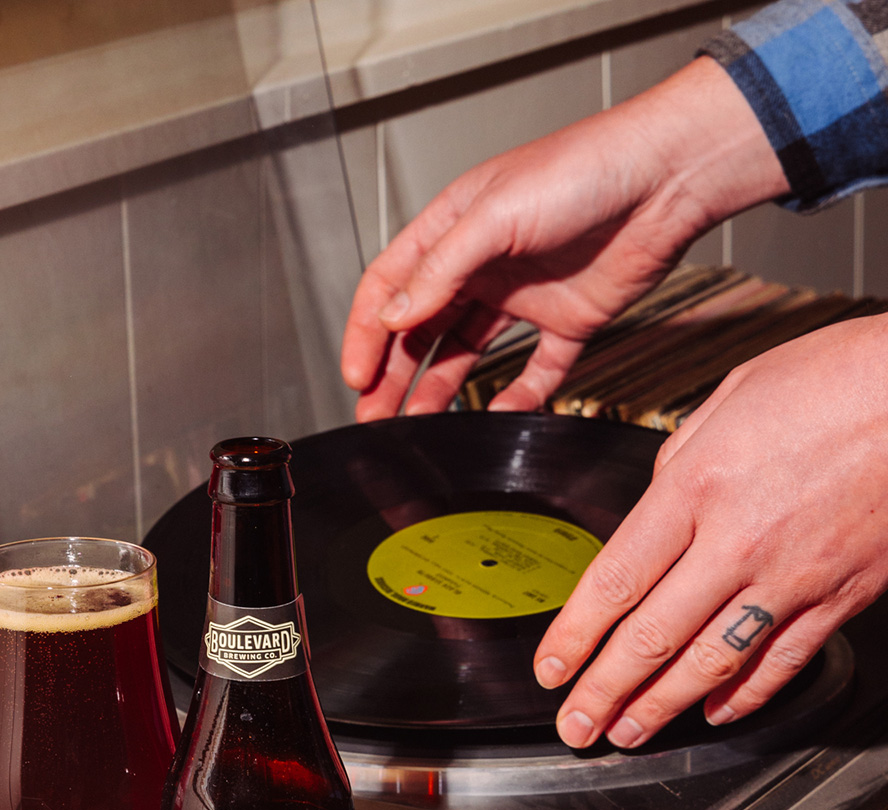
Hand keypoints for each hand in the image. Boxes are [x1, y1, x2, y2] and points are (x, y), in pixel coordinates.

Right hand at [341, 58, 787, 420]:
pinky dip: (516, 397)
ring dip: (438, 390)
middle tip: (375, 415)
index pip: (390, 286)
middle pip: (420, 330)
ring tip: (417, 426)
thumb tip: (394, 316)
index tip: (357, 374)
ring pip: (465, 355)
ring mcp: (522, 296)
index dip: (367, 332)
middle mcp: (481, 265)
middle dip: (392, 374)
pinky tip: (498, 417)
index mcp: (453, 231)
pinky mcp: (567, 321)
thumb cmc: (586, 167)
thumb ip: (440, 269)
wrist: (668, 177)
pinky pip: (535, 370)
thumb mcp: (495, 214)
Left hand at [534, 316, 887, 747]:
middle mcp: (739, 541)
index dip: (573, 636)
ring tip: (627, 732)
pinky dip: (746, 693)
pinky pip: (783, 658)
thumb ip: (681, 456)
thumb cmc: (843, 377)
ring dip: (661, 706)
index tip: (550, 666)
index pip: (614, 581)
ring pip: (712, 662)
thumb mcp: (733, 394)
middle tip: (574, 723)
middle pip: (652, 636)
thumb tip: (659, 493)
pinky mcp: (845, 594)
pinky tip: (716, 711)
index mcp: (698, 487)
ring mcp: (794, 575)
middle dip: (603, 691)